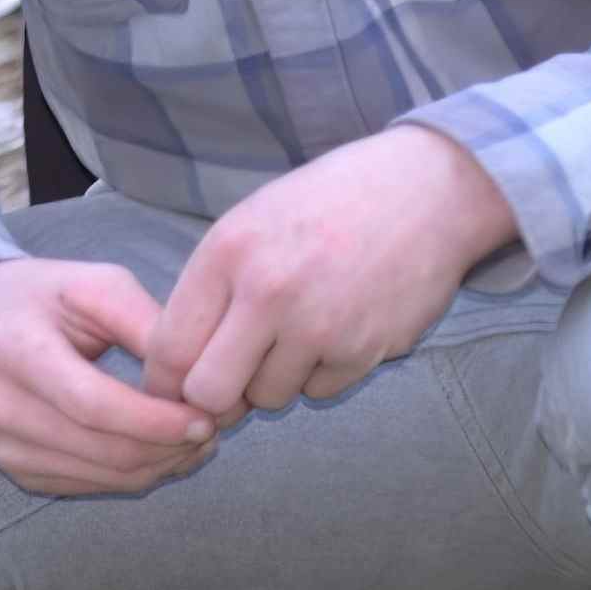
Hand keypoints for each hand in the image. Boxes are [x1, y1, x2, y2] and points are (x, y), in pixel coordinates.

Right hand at [0, 253, 223, 500]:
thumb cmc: (37, 299)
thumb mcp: (90, 285)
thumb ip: (144, 322)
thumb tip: (201, 372)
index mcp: (13, 349)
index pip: (93, 404)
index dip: (156, 420)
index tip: (205, 418)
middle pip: (102, 449)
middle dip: (170, 447)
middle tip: (214, 429)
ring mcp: (3, 447)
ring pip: (102, 476)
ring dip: (160, 466)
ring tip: (197, 441)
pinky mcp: (16, 472)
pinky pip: (89, 485)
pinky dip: (134, 475)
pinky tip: (161, 451)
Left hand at [149, 128, 522, 422]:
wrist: (426, 191)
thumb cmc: (329, 204)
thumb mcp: (254, 221)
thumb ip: (213, 287)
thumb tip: (179, 364)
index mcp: (229, 251)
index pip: (170, 347)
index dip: (164, 381)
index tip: (173, 388)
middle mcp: (269, 290)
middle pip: (210, 393)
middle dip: (215, 398)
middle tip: (230, 382)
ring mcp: (319, 324)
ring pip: (267, 398)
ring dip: (274, 380)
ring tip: (296, 332)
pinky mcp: (364, 349)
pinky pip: (318, 390)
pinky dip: (321, 372)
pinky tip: (338, 327)